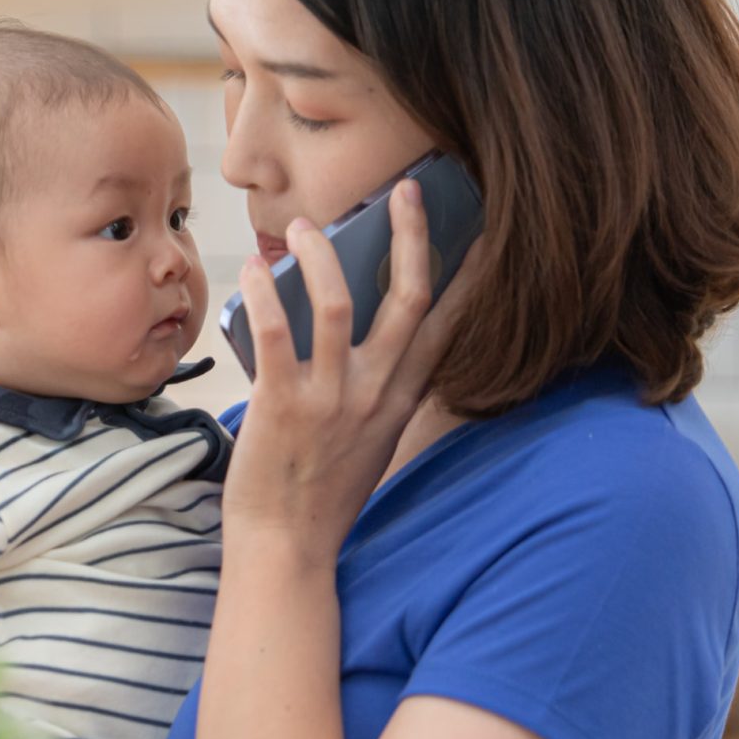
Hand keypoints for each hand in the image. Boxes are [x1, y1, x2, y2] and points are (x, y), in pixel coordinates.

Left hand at [224, 178, 481, 558]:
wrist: (287, 549)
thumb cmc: (319, 493)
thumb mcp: (370, 438)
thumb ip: (373, 389)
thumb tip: (356, 332)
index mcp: (403, 399)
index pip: (451, 327)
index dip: (471, 276)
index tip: (486, 233)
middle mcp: (378, 394)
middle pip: (411, 298)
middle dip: (412, 236)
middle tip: (405, 189)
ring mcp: (334, 400)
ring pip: (340, 305)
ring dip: (322, 256)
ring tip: (305, 227)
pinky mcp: (284, 406)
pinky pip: (277, 333)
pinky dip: (264, 293)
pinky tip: (252, 269)